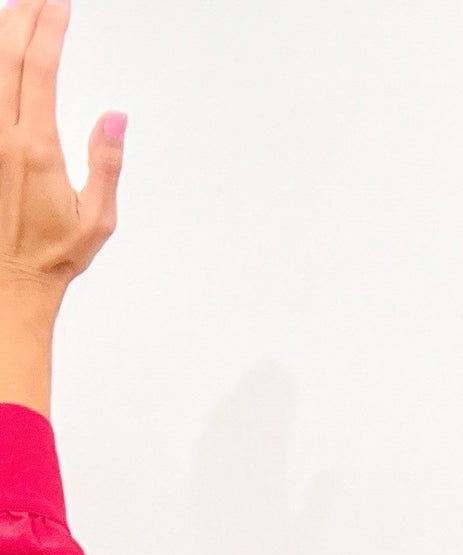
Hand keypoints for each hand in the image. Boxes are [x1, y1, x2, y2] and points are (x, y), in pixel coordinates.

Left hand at [0, 0, 122, 304]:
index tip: (60, 4)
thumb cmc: (51, 257)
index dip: (49, 28)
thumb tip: (115, 116)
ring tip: (14, 10)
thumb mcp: (97, 219)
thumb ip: (106, 164)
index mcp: (36, 150)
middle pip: (5, 55)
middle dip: (23, 16)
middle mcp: (2, 137)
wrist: (5, 284)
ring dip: (0, 33)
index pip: (39, 68)